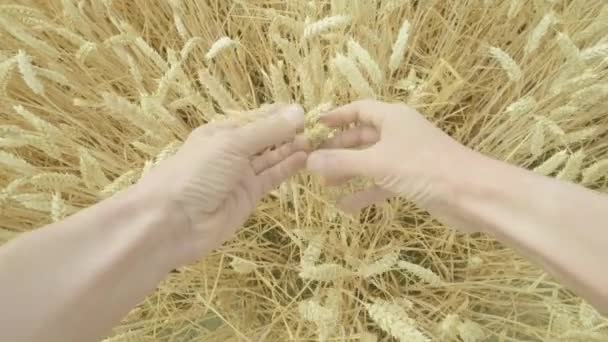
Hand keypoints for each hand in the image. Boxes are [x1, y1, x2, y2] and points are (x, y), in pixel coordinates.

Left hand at [137, 104, 306, 262]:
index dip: (282, 114)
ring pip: (272, 157)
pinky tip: (306, 159)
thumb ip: (267, 130)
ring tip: (319, 142)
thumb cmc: (196, 173)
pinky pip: (272, 177)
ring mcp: (241, 175)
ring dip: (293, 149)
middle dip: (291, 132)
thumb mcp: (231, 144)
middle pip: (267, 137)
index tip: (308, 111)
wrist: (171, 223)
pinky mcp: (249, 196)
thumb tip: (298, 111)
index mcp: (223, 131)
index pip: (258, 117)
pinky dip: (288, 168)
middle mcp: (232, 151)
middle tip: (321, 129)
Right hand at [307, 100, 473, 214]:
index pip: (359, 110)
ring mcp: (406, 158)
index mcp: (393, 117)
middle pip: (362, 136)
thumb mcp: (378, 163)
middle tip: (312, 162)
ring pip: (370, 161)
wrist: (471, 194)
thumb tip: (308, 161)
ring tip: (324, 184)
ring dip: (349, 171)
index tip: (314, 126)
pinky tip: (346, 206)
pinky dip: (365, 191)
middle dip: (338, 149)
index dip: (337, 116)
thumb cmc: (423, 168)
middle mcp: (398, 133)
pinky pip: (382, 182)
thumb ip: (342, 163)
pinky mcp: (412, 180)